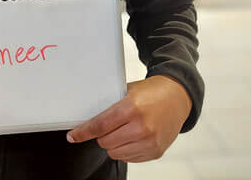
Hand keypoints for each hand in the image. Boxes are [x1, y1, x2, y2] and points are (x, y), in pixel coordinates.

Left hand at [66, 75, 191, 162]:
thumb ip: (110, 105)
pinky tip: (132, 137)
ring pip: (116, 153)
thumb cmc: (151, 92)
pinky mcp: (155, 152)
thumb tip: (88, 118)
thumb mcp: (128, 91)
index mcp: (131, 108)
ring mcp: (149, 142)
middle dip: (101, 135)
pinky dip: (125, 150)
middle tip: (108, 125)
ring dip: (113, 144)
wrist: (177, 97)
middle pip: (105, 142)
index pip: (100, 125)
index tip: (73, 136)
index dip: (83, 132)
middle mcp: (141, 127)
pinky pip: (129, 158)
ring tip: (122, 130)